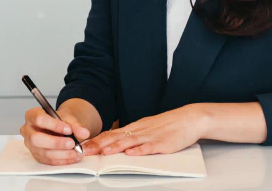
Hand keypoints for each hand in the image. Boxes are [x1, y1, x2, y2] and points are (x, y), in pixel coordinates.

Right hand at [20, 107, 91, 165]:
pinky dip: (62, 160)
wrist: (60, 128)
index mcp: (32, 115)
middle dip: (56, 142)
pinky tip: (73, 157)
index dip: (54, 125)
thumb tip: (84, 133)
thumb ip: (75, 125)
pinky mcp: (37, 155)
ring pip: (43, 152)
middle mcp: (27, 130)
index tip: (68, 129)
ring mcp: (30, 145)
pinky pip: (48, 161)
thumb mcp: (68, 118)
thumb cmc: (60, 121)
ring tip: (76, 152)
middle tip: (72, 143)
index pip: (39, 119)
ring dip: (62, 154)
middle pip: (36, 139)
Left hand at [83, 105, 207, 155]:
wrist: (189, 118)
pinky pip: (149, 147)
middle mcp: (139, 130)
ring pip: (130, 141)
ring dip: (116, 147)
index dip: (96, 140)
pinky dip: (139, 150)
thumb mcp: (146, 128)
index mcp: (134, 127)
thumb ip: (131, 135)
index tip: (82, 146)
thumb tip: (114, 142)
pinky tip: (131, 153)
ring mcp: (151, 136)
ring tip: (104, 153)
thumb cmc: (167, 125)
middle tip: (85, 151)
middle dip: (99, 145)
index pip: (110, 133)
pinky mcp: (163, 143)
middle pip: (116, 137)